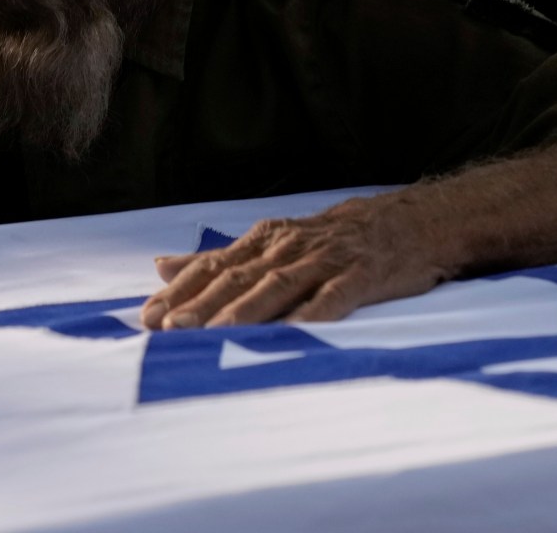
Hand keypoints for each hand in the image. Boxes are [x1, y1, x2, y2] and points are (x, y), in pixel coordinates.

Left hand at [141, 190, 439, 327]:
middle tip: (169, 328)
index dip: (180, 291)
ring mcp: (325, 262)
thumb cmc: (332, 240)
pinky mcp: (361, 278)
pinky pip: (333, 298)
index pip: (213, 266)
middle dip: (201, 304)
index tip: (149, 316)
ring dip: (244, 311)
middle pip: (238, 278)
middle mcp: (289, 249)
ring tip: (215, 333)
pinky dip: (311, 313)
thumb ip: (218, 259)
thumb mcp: (272, 242)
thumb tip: (160, 267)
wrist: (407, 222)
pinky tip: (292, 332)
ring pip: (277, 287)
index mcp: (265, 241)